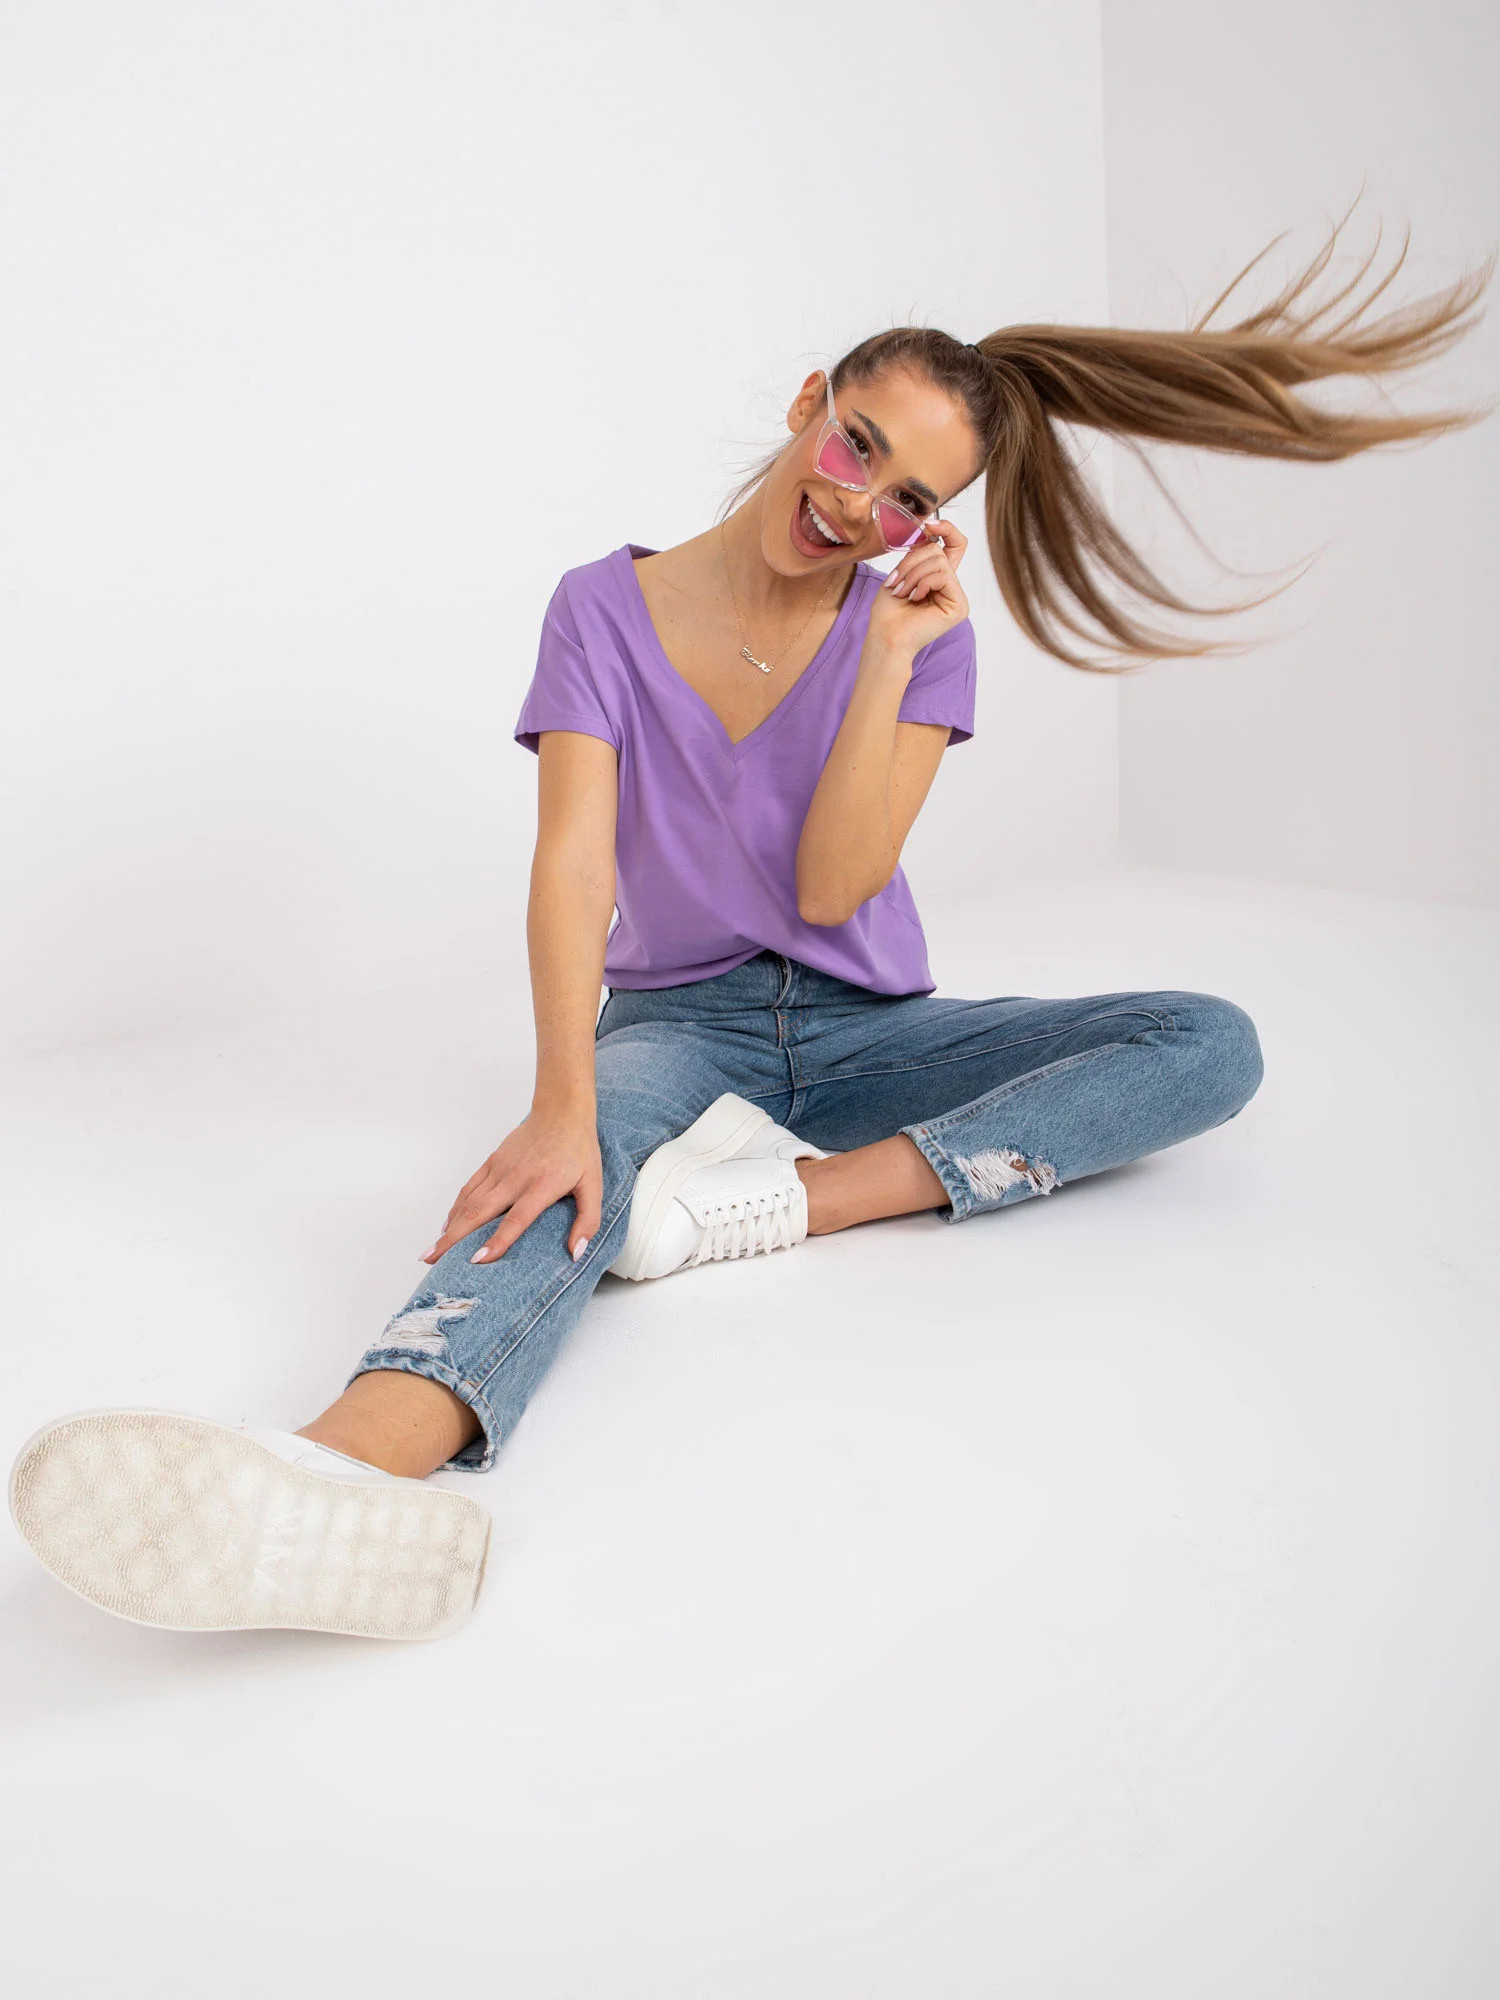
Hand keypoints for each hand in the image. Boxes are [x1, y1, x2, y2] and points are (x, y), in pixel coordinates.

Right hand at [421, 1102, 601, 1265]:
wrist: (561, 1111)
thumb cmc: (578, 1149)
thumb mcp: (594, 1186)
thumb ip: (588, 1221)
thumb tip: (576, 1252)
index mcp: (541, 1187)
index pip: (515, 1219)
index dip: (496, 1241)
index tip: (477, 1260)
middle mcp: (515, 1179)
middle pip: (479, 1213)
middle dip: (454, 1240)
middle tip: (433, 1261)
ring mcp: (500, 1169)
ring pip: (468, 1202)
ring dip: (448, 1228)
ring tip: (431, 1251)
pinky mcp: (492, 1162)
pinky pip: (469, 1188)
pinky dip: (456, 1208)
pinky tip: (447, 1225)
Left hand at [865, 517, 969, 657]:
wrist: (885, 637)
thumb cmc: (889, 611)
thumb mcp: (902, 572)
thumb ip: (920, 554)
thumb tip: (930, 531)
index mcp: (939, 578)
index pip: (955, 544)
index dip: (947, 529)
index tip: (928, 524)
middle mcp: (952, 587)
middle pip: (938, 550)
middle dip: (912, 562)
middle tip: (896, 582)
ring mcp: (957, 597)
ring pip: (939, 561)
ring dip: (913, 574)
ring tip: (902, 592)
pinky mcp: (959, 605)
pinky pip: (943, 575)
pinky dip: (923, 583)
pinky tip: (914, 598)